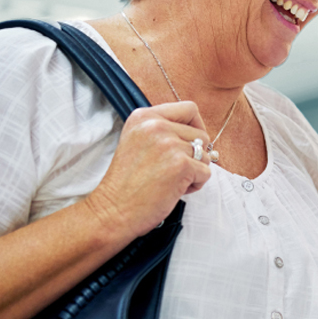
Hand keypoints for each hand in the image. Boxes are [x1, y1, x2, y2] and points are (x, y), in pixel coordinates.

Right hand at [85, 101, 212, 240]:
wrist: (112, 209)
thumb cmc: (127, 182)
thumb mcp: (138, 142)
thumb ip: (164, 131)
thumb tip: (201, 136)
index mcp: (144, 117)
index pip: (189, 109)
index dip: (196, 127)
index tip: (190, 143)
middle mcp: (156, 125)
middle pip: (201, 135)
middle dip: (195, 155)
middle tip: (172, 170)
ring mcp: (169, 144)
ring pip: (205, 155)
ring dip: (194, 171)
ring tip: (170, 181)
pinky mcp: (181, 165)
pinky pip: (206, 173)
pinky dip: (195, 185)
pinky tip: (173, 190)